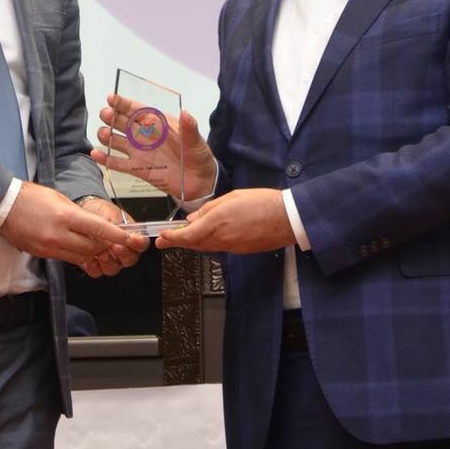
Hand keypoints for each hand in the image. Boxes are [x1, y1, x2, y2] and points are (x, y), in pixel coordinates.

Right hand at [0, 182, 145, 265]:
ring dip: (92, 251)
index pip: (99, 229)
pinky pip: (67, 258)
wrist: (3, 207)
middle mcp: (58, 235)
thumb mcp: (59, 198)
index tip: (129, 238)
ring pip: (81, 257)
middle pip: (92, 248)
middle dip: (106, 245)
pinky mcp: (43, 254)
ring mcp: (49, 247)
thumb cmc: (29, 197)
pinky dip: (77, 254)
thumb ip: (79, 214)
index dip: (117, 236)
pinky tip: (77, 245)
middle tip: (112, 239)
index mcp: (65, 216)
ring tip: (95, 242)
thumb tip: (96, 226)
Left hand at [75, 196, 148, 276]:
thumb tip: (122, 231)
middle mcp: (122, 251)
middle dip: (123, 254)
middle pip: (130, 259)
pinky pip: (97, 272)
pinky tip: (90, 260)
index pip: (141, 244)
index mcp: (130, 236)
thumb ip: (117, 223)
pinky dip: (94, 268)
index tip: (133, 239)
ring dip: (108, 262)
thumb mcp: (108, 211)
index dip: (139, 243)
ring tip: (101, 253)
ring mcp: (109, 260)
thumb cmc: (97, 212)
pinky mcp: (95, 265)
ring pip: (114, 269)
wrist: (79, 216)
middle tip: (116, 246)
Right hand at [93, 94, 215, 201]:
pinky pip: (118, 164)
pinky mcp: (138, 169)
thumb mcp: (196, 141)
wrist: (200, 182)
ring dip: (107, 136)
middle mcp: (145, 136)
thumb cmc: (198, 156)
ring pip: (116, 141)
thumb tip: (186, 113)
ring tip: (104, 134)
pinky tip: (96, 154)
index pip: (138, 110)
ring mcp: (140, 152)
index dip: (124, 103)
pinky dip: (106, 159)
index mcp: (158, 124)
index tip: (112, 98)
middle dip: (112, 117)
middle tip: (107, 115)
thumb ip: (189, 128)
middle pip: (123, 123)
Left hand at [155, 188, 294, 254]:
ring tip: (180, 238)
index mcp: (218, 221)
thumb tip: (193, 219)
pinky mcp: (239, 250)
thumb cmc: (263, 203)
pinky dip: (206, 243)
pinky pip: (217, 248)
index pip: (188, 234)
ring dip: (191, 243)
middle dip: (177, 242)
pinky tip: (204, 237)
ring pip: (204, 247)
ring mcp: (231, 247)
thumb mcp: (232, 197)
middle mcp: (222, 237)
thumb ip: (210, 209)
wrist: (287, 219)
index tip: (162, 237)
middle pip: (193, 244)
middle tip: (163, 241)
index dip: (173, 237)